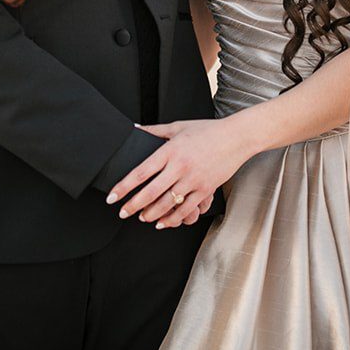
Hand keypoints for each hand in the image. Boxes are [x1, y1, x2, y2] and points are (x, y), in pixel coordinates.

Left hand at [106, 118, 254, 228]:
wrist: (237, 137)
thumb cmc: (207, 130)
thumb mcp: (178, 126)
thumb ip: (154, 130)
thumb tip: (134, 129)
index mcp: (170, 151)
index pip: (141, 172)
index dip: (124, 187)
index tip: (113, 197)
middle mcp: (180, 167)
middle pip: (151, 192)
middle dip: (133, 205)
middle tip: (122, 213)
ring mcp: (194, 180)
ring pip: (167, 204)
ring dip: (151, 214)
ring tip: (142, 217)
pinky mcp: (205, 190)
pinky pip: (186, 209)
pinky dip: (173, 219)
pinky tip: (164, 222)